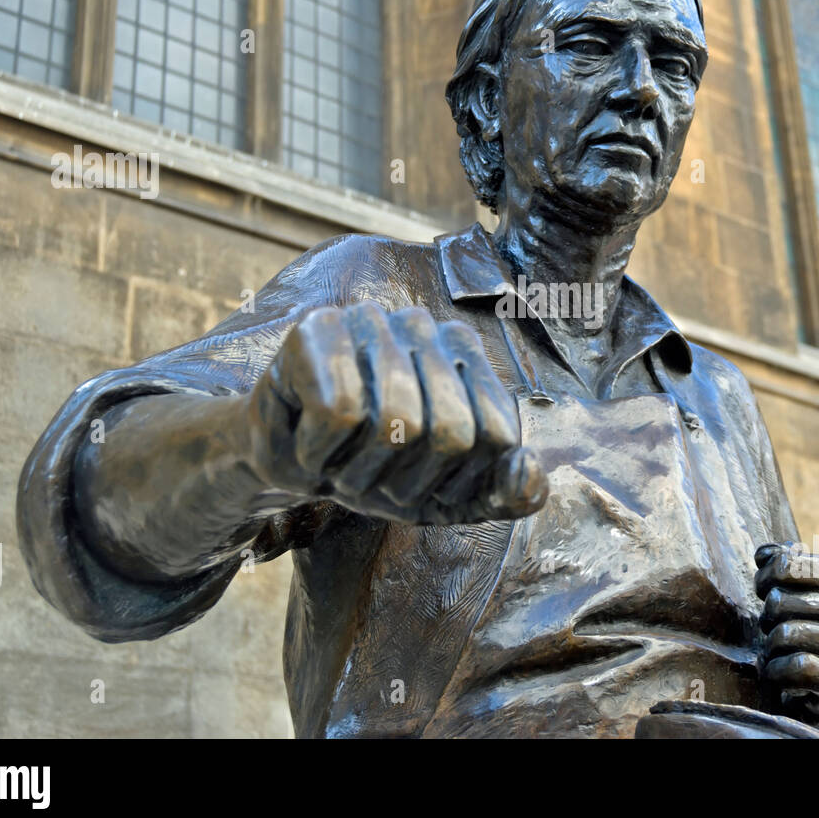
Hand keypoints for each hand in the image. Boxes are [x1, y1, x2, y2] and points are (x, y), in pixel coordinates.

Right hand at [246, 302, 547, 524]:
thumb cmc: (377, 470)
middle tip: (371, 479)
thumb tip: (530, 471)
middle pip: (451, 433)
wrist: (288, 464)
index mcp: (469, 356)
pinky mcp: (316, 329)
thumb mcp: (449, 497)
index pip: (497, 436)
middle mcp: (427, 326)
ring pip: (397, 424)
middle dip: (406, 483)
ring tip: (339, 462)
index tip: (420, 484)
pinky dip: (318, 454)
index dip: (456, 482)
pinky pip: (339, 413)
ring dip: (359, 474)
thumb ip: (505, 492)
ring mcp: (372, 320)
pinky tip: (308, 443)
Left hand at [754, 542, 818, 737]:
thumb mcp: (793, 595)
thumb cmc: (804, 636)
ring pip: (786, 635)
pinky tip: (780, 674)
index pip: (788, 562)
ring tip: (776, 654)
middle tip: (772, 631)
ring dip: (769, 649)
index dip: (765, 578)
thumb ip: (779, 564)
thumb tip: (764, 554)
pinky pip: (797, 667)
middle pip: (779, 601)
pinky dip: (776, 672)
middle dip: (765, 619)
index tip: (764, 591)